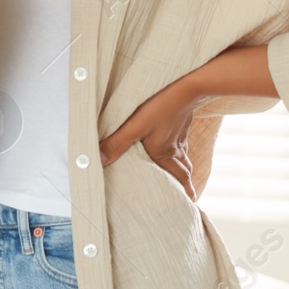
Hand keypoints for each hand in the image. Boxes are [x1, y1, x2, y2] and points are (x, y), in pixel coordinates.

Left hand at [98, 79, 200, 200]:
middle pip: (184, 171)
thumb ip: (116, 143)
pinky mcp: (182, 121)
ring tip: (182, 176)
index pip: (178, 179)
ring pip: (184, 157)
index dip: (185, 193)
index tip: (190, 205)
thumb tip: (99, 162)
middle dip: (185, 185)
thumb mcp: (135, 125)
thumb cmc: (161, 105)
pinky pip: (183, 141)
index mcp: (165, 153)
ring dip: (184, 168)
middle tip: (188, 197)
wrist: (189, 83)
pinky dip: (181, 149)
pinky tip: (176, 143)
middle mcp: (175, 147)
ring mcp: (180, 133)